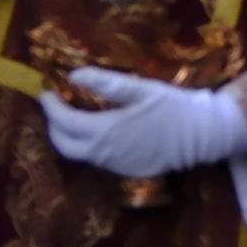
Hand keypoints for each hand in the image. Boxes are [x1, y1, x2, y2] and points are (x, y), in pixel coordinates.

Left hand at [45, 69, 246, 178]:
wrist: (201, 135)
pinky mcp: (124, 171)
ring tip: (73, 118)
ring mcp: (113, 165)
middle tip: (55, 107)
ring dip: (70, 136)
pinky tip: (100, 131)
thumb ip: (106, 83)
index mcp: (104, 130)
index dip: (51, 107)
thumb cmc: (173, 106)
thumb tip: (73, 75)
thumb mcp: (141, 89)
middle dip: (54, 126)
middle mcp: (103, 153)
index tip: (45, 93)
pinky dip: (88, 145)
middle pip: (64, 144)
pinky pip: (97, 159)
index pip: (65, 121)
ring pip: (79, 154)